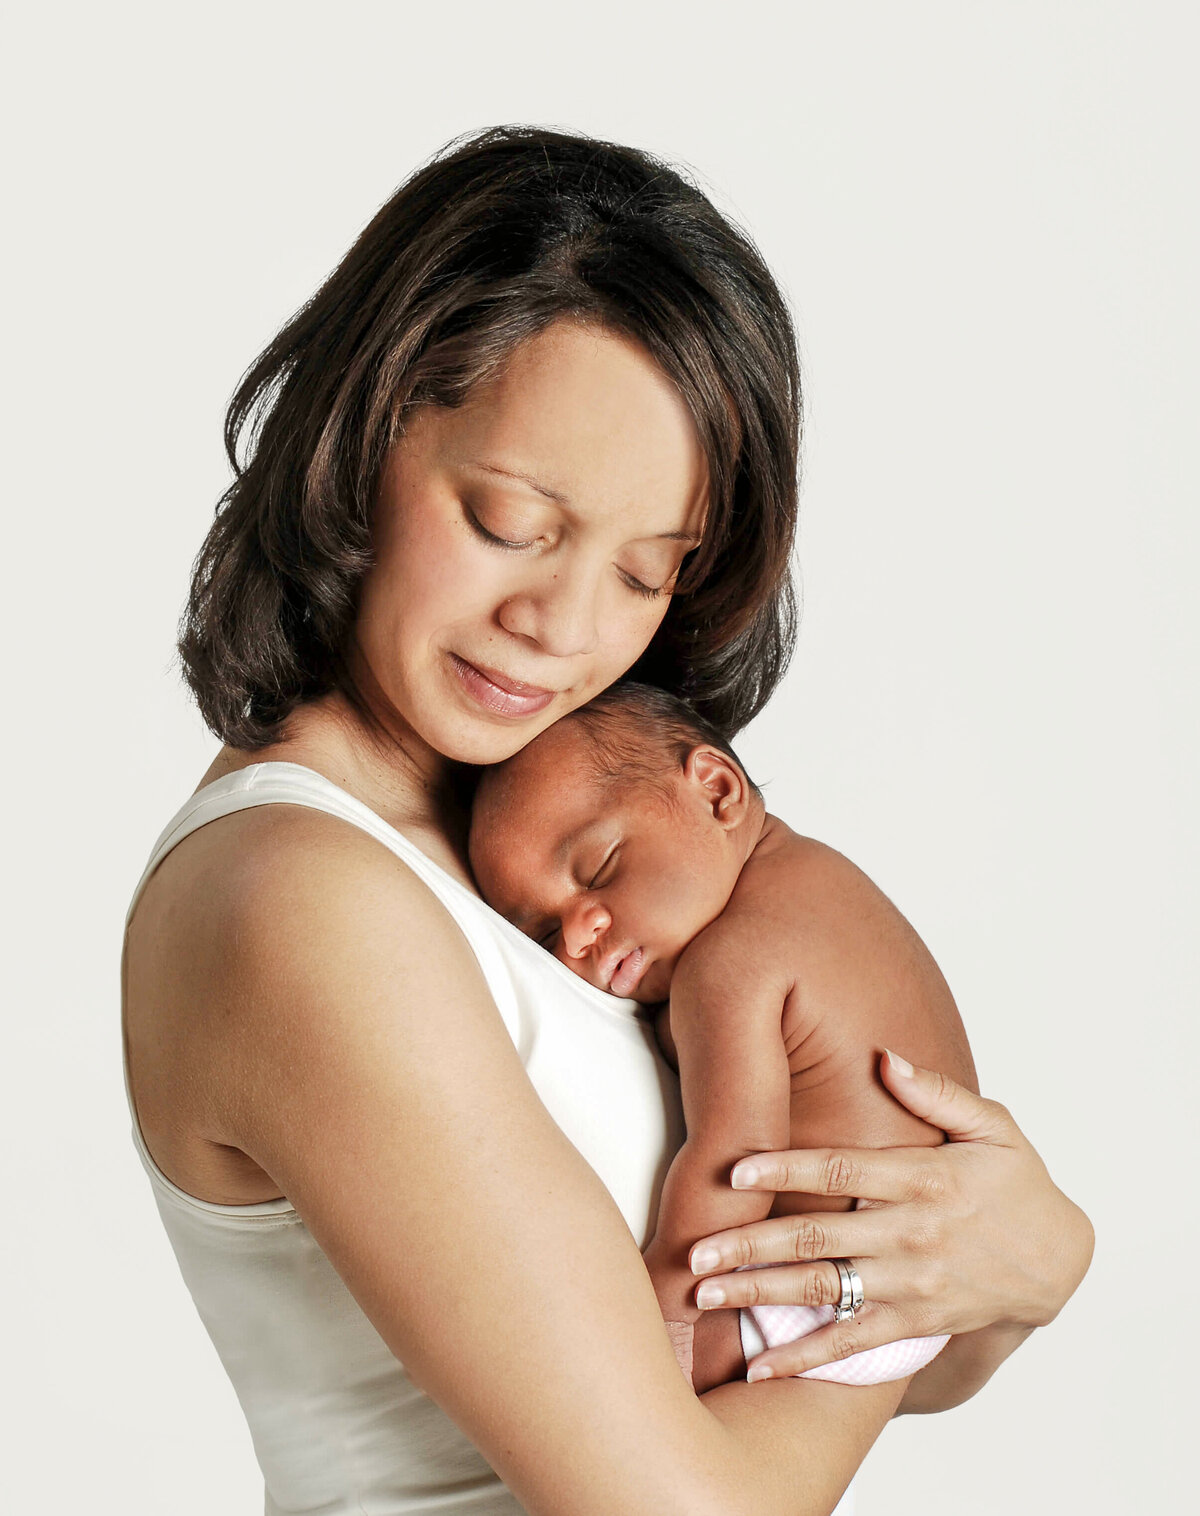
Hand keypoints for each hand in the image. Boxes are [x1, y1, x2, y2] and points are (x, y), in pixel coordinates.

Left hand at [686, 1051, 1093, 1379]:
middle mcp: (910, 1234)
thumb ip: (936, 1091)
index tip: (734, 1170)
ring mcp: (910, 1283)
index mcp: (922, 1179)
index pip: (842, 1169)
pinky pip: (852, 1344)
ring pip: (824, 1290)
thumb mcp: (993, 1125)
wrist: (1057, 1260)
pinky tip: (760, 1368)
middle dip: (751, 1244)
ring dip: (761, 1295)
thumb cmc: (1017, 1182)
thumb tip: (886, 1057)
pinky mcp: (914, 1321)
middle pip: (818, 1237)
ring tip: (704, 1295)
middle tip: (695, 1251)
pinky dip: (806, 1358)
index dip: (785, 1168)